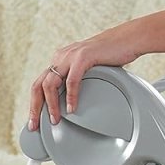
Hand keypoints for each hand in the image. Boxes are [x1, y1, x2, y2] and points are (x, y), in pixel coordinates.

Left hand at [28, 22, 143, 129]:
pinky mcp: (83, 57)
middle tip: (35, 125)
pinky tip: (71, 109)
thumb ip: (77, 76)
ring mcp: (71, 56)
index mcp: (60, 59)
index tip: (35, 119)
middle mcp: (61, 56)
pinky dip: (70, 97)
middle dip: (35, 107)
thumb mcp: (88, 66)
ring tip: (55, 120)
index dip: (35, 102)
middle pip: (38, 84)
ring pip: (50, 84)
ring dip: (51, 105)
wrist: (129, 39)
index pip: (39, 83)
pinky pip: (71, 81)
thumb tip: (73, 97)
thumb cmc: (112, 54)